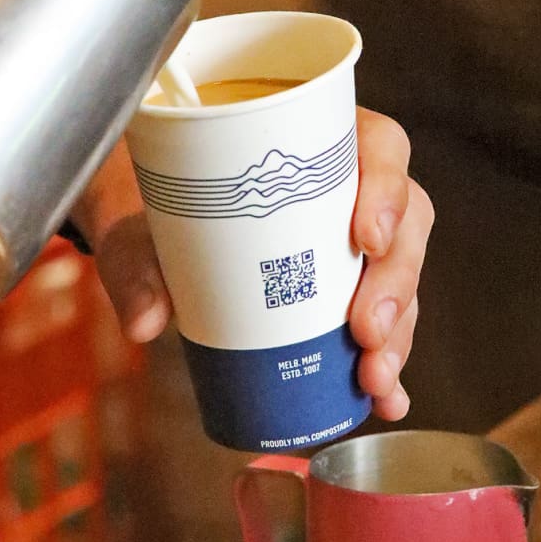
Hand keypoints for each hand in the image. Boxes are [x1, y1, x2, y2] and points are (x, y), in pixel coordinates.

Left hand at [75, 109, 433, 422]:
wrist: (144, 234)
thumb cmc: (153, 205)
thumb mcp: (136, 224)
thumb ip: (136, 263)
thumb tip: (145, 321)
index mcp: (314, 142)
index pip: (378, 146)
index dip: (386, 189)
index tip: (365, 237)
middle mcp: (346, 188)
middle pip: (404, 224)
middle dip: (394, 284)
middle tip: (366, 332)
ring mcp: (349, 244)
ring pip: (400, 279)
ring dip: (397, 333)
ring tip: (373, 379)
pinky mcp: (344, 293)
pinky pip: (384, 324)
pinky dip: (390, 364)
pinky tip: (386, 399)